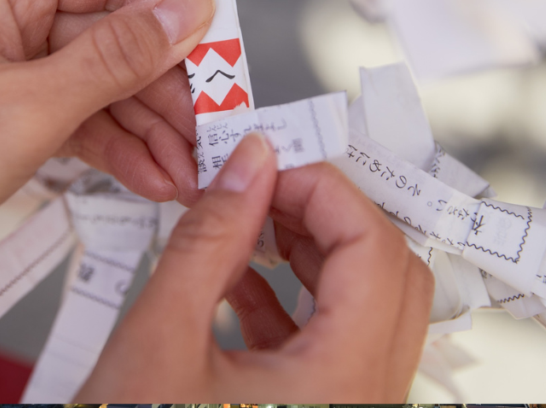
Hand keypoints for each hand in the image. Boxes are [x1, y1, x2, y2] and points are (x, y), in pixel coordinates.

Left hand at [0, 0, 213, 338]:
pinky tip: (148, 176)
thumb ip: (120, 54)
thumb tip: (192, 3)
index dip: (171, 10)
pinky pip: (61, 108)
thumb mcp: (28, 109)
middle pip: (104, 27)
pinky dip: (103, 141)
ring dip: (140, 123)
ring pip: (88, 74)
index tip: (220, 59)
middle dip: (161, 86)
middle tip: (210, 135)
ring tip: (187, 172)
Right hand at [78, 133, 433, 401]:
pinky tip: (237, 278)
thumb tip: (247, 166)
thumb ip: (210, 239)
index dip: (324, 190)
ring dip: (310, 254)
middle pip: (385, 273)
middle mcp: (363, 404)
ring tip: (246, 224)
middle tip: (263, 186)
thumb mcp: (160, 340)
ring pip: (364, 305)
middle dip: (324, 216)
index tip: (270, 162)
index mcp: (341, 388)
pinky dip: (294, 298)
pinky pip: (332, 341)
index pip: (374, 250)